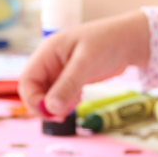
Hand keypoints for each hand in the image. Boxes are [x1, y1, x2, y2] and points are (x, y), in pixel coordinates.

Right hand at [18, 11, 151, 119]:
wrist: (130, 40)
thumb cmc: (107, 43)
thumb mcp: (86, 64)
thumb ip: (68, 85)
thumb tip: (51, 108)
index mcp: (47, 52)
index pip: (26, 80)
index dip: (32, 99)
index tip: (50, 111)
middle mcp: (50, 62)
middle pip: (34, 90)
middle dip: (44, 105)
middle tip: (62, 116)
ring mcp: (60, 71)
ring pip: (47, 95)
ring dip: (56, 106)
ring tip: (74, 105)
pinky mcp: (71, 78)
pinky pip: (60, 95)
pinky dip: (66, 102)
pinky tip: (78, 100)